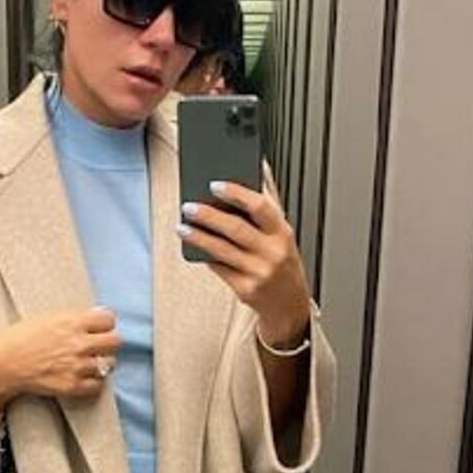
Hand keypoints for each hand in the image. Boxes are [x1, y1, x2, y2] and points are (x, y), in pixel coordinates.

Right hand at [0, 307, 122, 399]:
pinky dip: (93, 383)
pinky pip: (98, 386)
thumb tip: (96, 317)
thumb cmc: (18, 339)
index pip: (109, 319)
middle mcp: (78, 343)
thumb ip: (73, 318)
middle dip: (107, 343)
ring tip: (87, 363)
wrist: (2, 365)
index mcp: (72, 322)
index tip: (98, 328)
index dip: (104, 324)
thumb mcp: (46, 318)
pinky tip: (82, 378)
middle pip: (116, 342)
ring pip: (109, 364)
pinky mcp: (72, 386)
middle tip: (98, 347)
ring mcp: (77, 366)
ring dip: (101, 363)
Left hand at [177, 181, 311, 343]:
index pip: (260, 206)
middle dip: (208, 215)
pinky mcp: (245, 290)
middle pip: (235, 228)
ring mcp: (259, 273)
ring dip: (198, 237)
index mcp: (283, 233)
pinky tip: (194, 246)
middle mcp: (273, 252)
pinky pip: (219, 268)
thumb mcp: (282, 234)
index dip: (236, 193)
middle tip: (188, 207)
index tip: (214, 185)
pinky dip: (205, 256)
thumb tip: (257, 168)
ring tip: (182, 227)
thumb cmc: (282, 261)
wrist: (290, 304)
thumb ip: (268, 203)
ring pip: (222, 250)